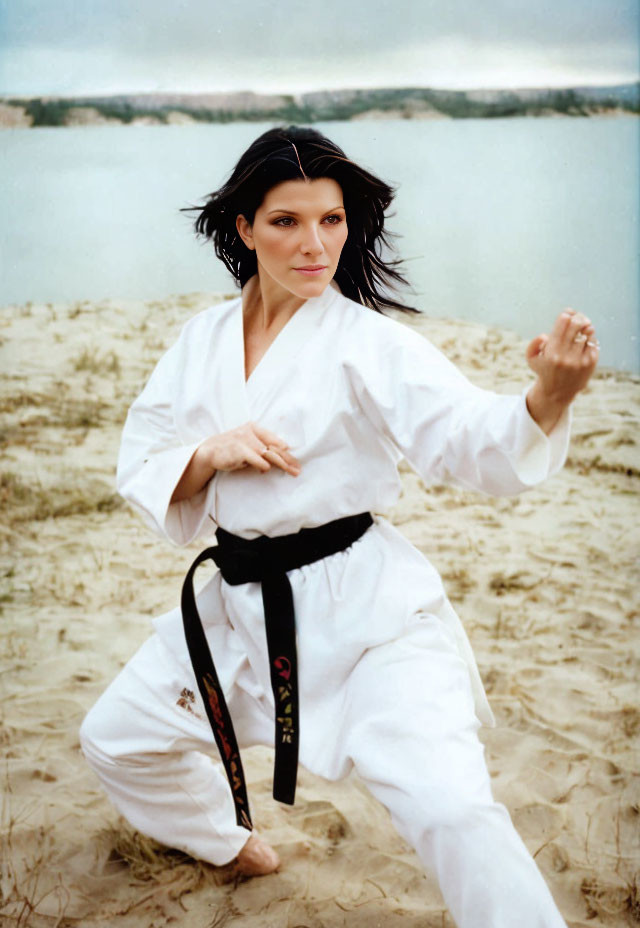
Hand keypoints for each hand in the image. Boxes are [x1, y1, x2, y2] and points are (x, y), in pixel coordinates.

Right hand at [199, 422, 300, 475]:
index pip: (275, 441)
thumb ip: (261, 450)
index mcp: (254, 428)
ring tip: (291, 471)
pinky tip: (265, 470)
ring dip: (281, 464)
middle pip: (274, 447)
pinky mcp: (239, 449)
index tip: (296, 463)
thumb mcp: (247, 446)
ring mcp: (245, 440)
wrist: (208, 451)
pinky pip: (257, 458)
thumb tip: (277, 461)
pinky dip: (263, 465)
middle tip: (297, 470)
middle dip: (288, 459)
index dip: (287, 453)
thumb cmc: (231, 450)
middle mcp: (251, 432)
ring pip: (269, 453)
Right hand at [525, 309, 598, 433]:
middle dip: (577, 317)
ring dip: (585, 326)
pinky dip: (590, 337)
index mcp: (551, 352)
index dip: (566, 314)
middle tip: (577, 317)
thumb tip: (546, 336)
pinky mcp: (590, 363)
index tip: (567, 314)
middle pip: (577, 324)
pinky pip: (593, 342)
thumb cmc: (544, 370)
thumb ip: (533, 344)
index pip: (563, 322)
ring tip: (582, 326)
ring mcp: (580, 360)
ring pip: (587, 332)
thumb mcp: (531, 358)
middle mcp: (566, 356)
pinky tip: (585, 338)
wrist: (558, 392)